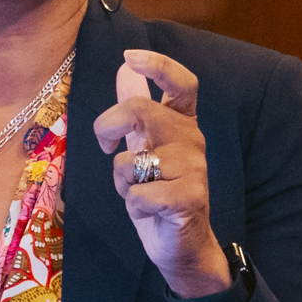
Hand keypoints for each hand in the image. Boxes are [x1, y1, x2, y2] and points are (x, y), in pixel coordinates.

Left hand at [91, 50, 228, 297]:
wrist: (181, 245)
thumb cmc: (159, 195)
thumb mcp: (142, 148)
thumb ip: (136, 109)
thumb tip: (125, 69)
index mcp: (182, 124)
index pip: (181, 83)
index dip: (158, 64)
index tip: (130, 57)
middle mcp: (191, 140)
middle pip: (141, 111)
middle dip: (107, 126)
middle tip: (107, 147)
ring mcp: (194, 168)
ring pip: (132, 160)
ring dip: (122, 181)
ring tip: (139, 193)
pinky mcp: (189, 197)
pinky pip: (141, 194)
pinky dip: (134, 206)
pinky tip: (149, 212)